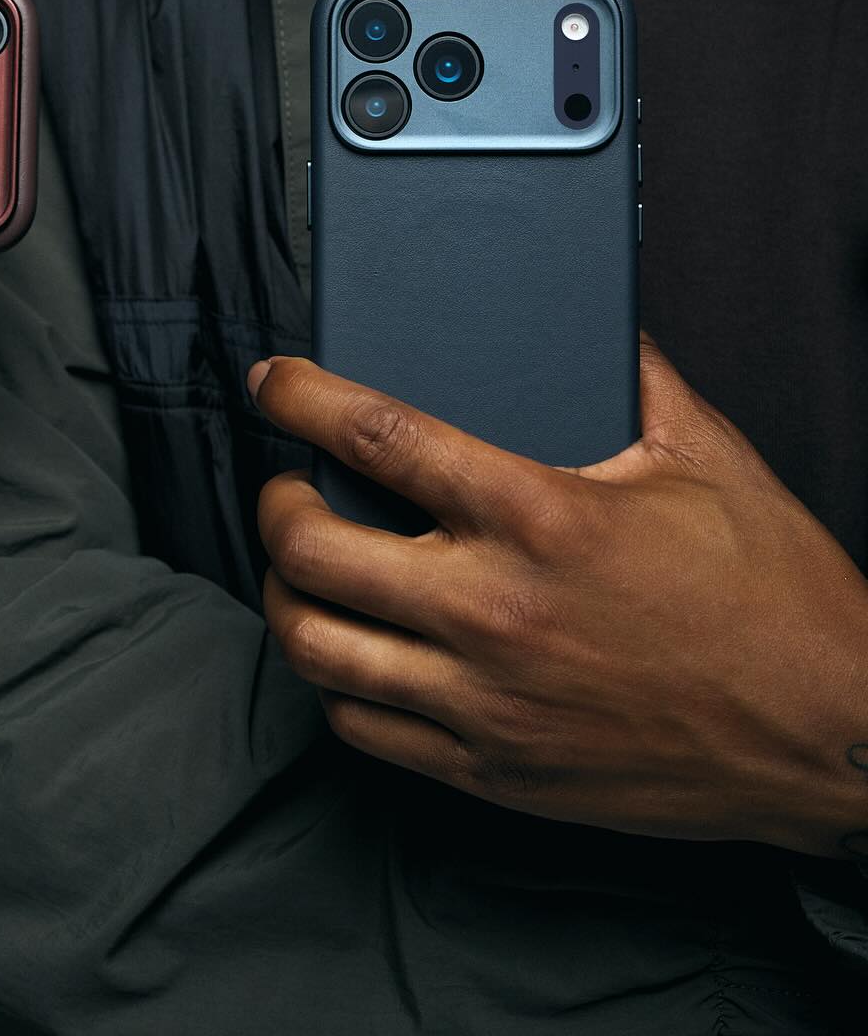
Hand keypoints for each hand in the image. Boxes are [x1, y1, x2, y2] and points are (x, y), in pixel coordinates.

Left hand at [253, 340, 867, 857]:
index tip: (273, 379)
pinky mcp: (494, 771)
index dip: (301, 397)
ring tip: (301, 563)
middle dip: (272, 502)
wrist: (831, 741)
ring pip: (317, 649)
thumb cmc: (776, 602)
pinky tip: (352, 648)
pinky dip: (334, 682)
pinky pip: (364, 730)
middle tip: (285, 480)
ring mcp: (486, 701)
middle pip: (312, 548)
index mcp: (541, 516)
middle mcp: (496, 610)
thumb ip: (635, 370)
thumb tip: (592, 313)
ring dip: (283, 594)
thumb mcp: (710, 455)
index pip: (377, 436)